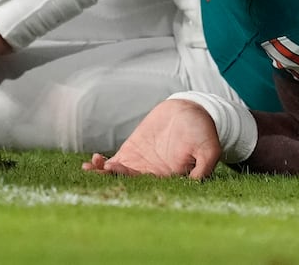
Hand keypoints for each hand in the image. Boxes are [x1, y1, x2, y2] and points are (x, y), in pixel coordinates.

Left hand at [82, 99, 220, 178]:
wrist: (193, 111)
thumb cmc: (204, 131)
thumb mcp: (209, 149)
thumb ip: (203, 167)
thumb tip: (195, 181)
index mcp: (168, 178)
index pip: (147, 188)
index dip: (132, 189)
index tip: (119, 185)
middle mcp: (152, 173)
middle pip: (128, 183)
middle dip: (110, 181)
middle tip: (96, 176)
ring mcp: (141, 162)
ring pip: (118, 174)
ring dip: (103, 173)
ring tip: (89, 168)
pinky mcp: (134, 149)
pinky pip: (116, 161)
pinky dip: (105, 163)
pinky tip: (95, 160)